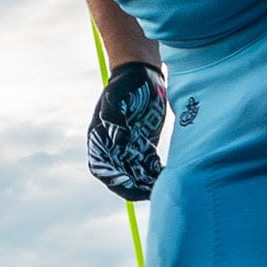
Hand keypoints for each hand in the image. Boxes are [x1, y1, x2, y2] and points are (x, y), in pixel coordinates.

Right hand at [86, 60, 168, 201]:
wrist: (140, 73)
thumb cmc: (126, 84)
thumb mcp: (119, 98)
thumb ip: (116, 118)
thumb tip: (118, 141)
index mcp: (100, 138)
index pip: (102, 167)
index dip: (114, 180)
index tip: (129, 185)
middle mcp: (112, 146)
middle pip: (119, 175)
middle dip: (132, 187)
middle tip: (151, 192)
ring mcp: (127, 146)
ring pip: (134, 173)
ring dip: (145, 183)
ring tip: (162, 188)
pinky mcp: (143, 145)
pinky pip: (147, 166)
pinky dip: (154, 174)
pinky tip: (167, 176)